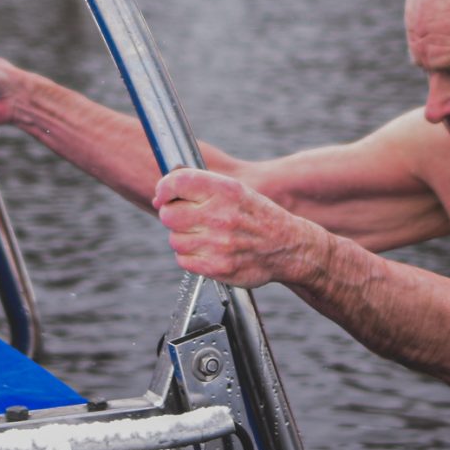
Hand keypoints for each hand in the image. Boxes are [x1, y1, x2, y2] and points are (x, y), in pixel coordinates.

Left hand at [153, 168, 318, 288]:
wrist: (287, 247)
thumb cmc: (256, 215)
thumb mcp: (236, 190)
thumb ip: (202, 185)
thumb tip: (162, 191)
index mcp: (226, 190)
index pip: (178, 182)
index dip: (164, 188)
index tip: (163, 195)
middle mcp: (221, 216)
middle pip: (169, 214)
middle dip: (172, 215)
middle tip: (186, 217)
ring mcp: (219, 244)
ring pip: (174, 239)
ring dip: (183, 237)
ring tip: (204, 235)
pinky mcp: (217, 267)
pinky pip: (183, 260)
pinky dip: (189, 256)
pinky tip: (207, 250)